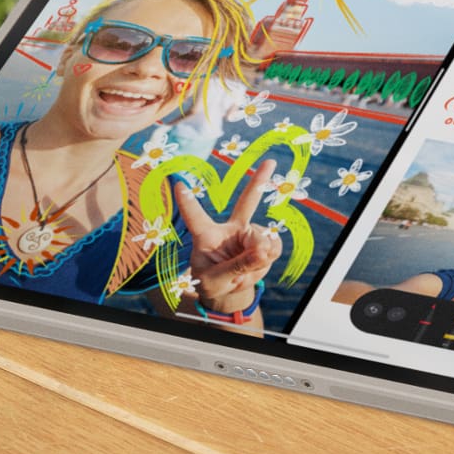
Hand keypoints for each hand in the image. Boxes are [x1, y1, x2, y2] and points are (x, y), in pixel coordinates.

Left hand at [173, 179, 282, 315]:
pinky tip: (259, 265)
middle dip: (259, 181)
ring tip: (247, 271)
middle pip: (246, 202)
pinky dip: (269, 259)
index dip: (187, 202)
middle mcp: (229, 229)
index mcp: (206, 235)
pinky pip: (274, 246)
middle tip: (270, 162)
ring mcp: (248, 233)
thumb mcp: (217, 280)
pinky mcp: (264, 242)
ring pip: (263, 238)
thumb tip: (264, 251)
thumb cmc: (213, 281)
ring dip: (260, 257)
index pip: (195, 217)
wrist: (228, 291)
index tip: (179, 184)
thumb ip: (238, 266)